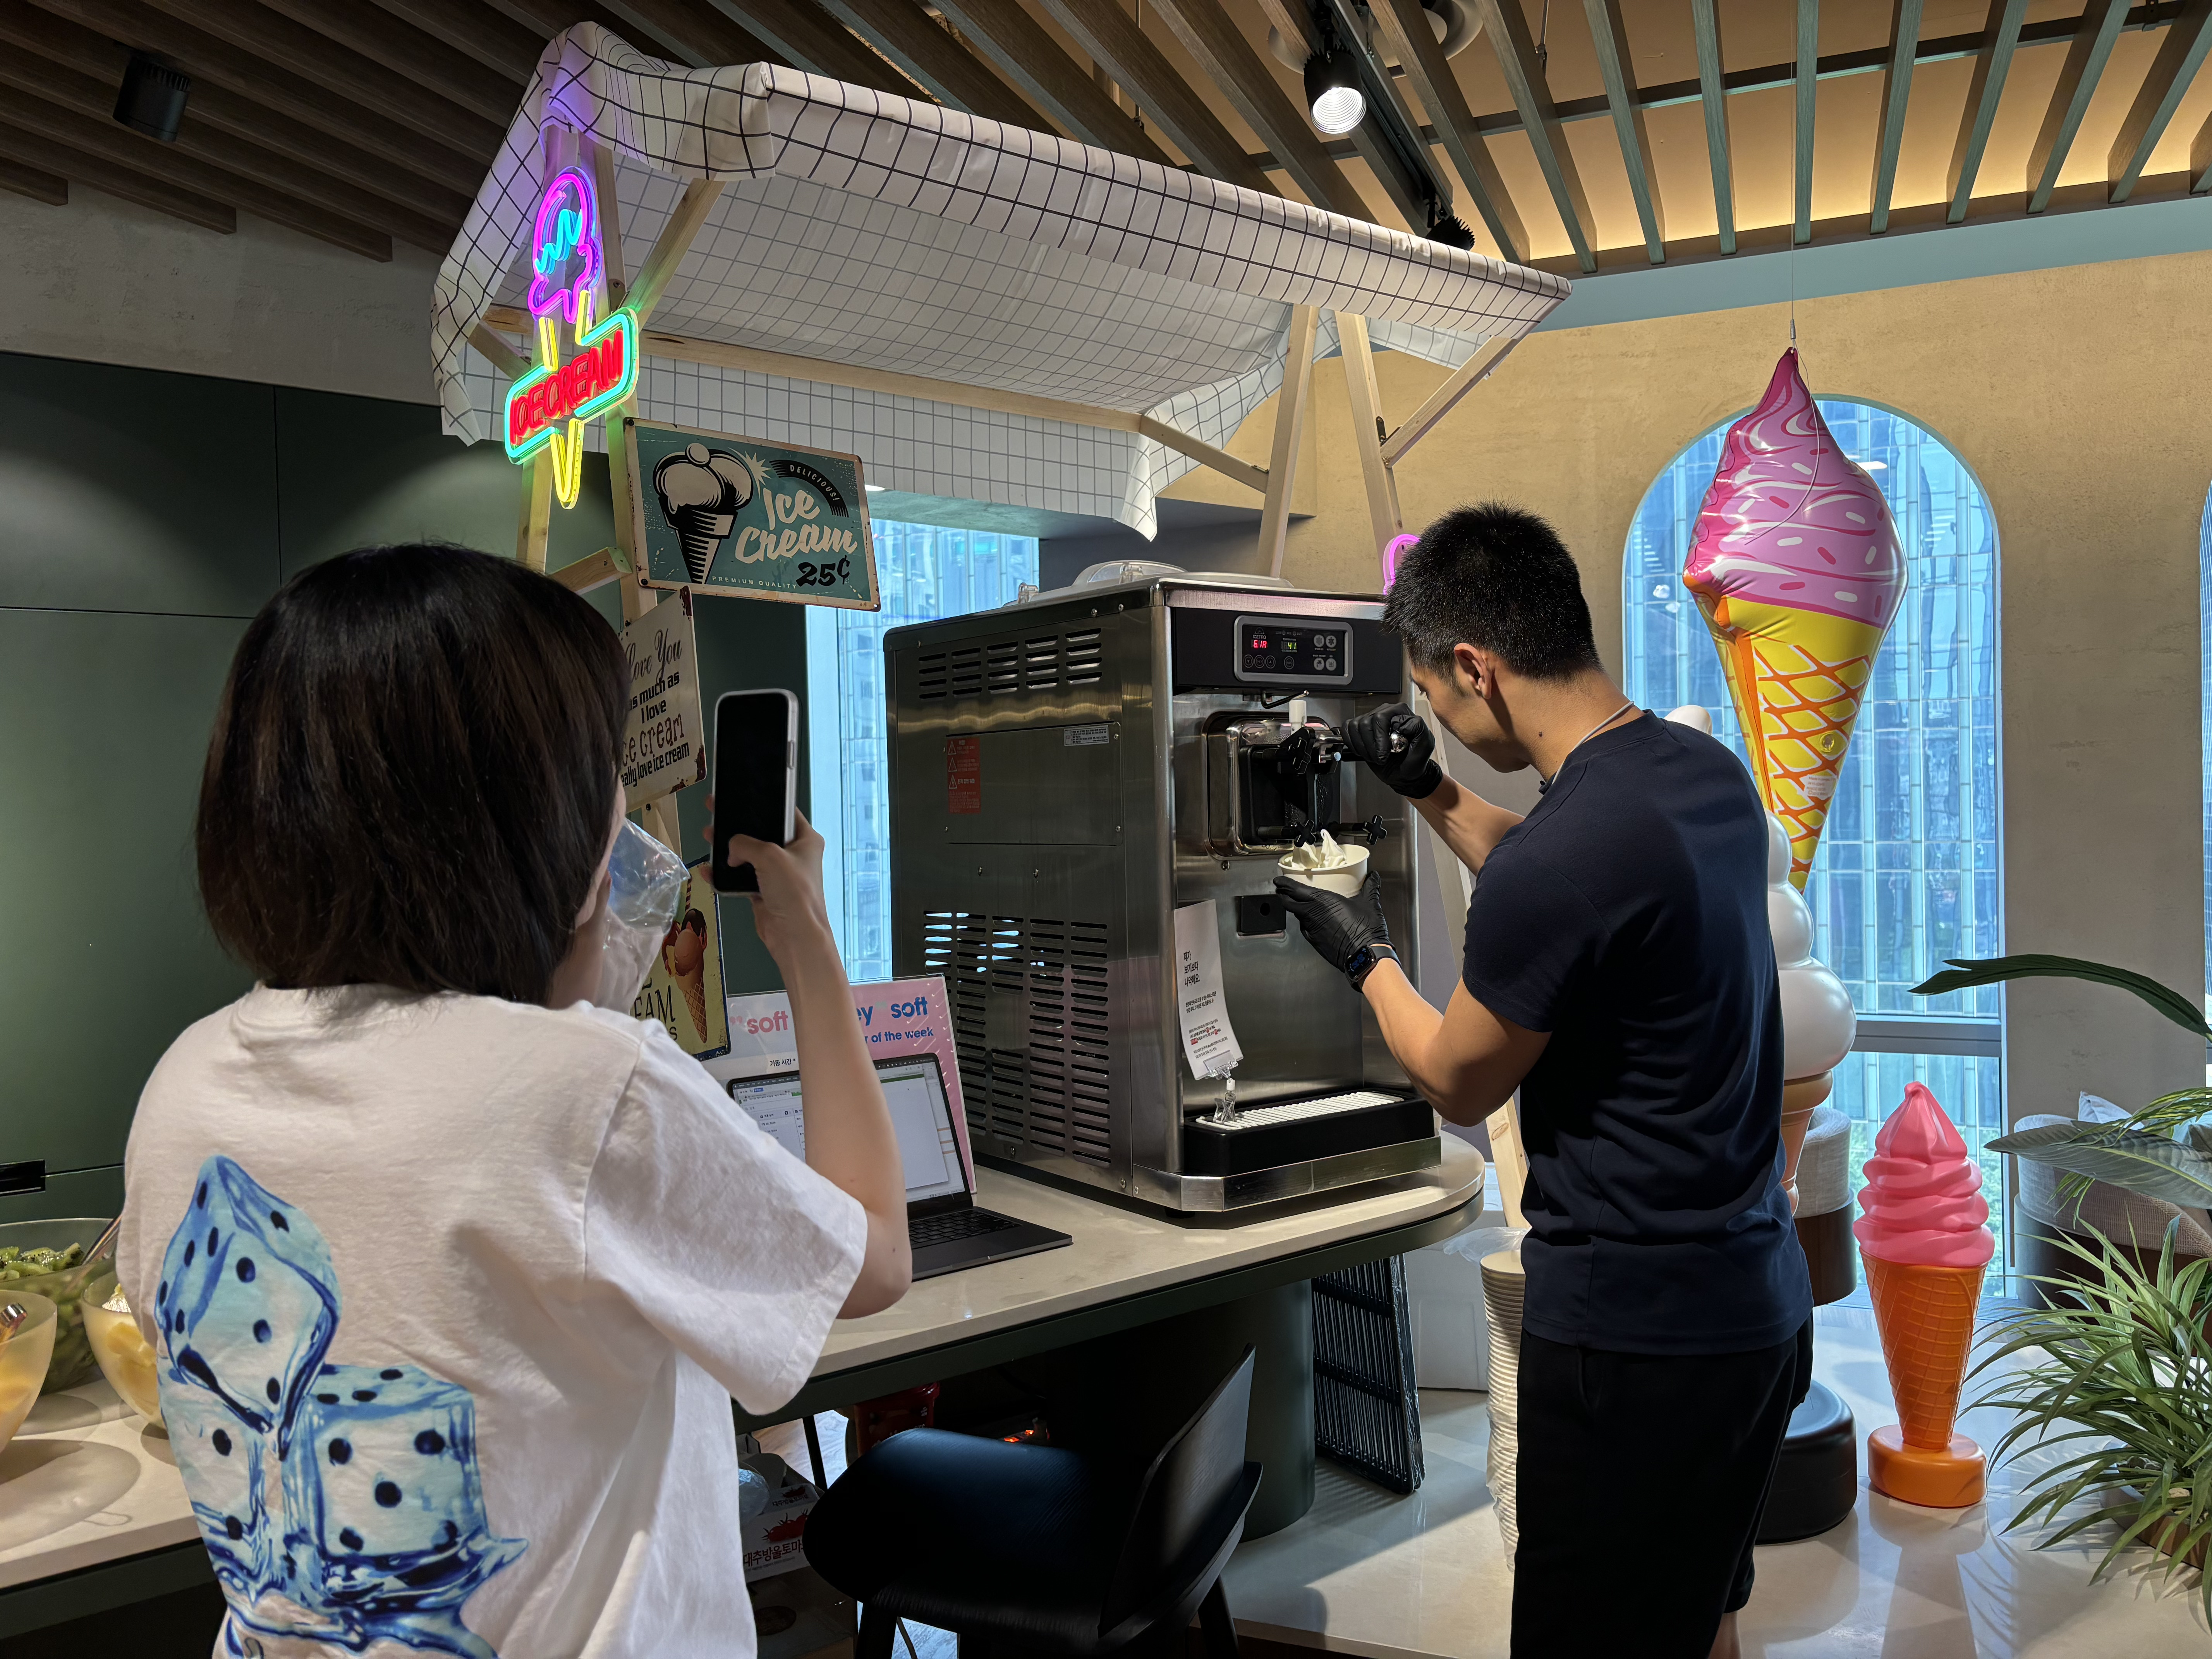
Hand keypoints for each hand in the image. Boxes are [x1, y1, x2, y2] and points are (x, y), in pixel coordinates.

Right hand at [706, 800, 835, 964]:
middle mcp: (793, 855)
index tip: (740, 794)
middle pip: (761, 833)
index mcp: (806, 839)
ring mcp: (778, 875)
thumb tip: (731, 849)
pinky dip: (725, 874)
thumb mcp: (770, 856)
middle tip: (716, 811)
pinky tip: (708, 869)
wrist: (795, 936)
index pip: (785, 812)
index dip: (763, 803)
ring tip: (707, 835)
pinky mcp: (764, 892)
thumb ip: (746, 844)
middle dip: (738, 825)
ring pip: (748, 855)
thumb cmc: (793, 891)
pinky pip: (740, 878)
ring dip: (727, 848)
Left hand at [1273, 875, 1390, 980]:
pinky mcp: (1315, 942)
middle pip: (1289, 903)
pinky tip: (1312, 921)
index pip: (1294, 889)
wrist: (1365, 955)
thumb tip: (1373, 876)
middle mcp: (1312, 915)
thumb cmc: (1366, 930)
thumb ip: (1370, 887)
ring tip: (1299, 904)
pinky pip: (1305, 929)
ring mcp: (1312, 930)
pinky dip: (1305, 922)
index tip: (1278, 880)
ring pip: (1297, 917)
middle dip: (1283, 895)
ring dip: (1295, 909)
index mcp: (1321, 901)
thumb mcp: (1369, 904)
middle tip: (1282, 890)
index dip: (1284, 883)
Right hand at [1344, 703, 1441, 798]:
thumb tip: (1401, 722)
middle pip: (1366, 722)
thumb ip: (1418, 727)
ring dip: (1363, 747)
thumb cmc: (1414, 760)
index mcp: (1400, 712)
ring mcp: (1370, 719)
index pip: (1380, 717)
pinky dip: (1352, 744)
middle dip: (1371, 745)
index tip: (1386, 754)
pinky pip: (1347, 729)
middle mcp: (1384, 712)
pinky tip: (1363, 751)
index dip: (1380, 738)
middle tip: (1380, 758)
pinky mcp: (1359, 729)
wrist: (1405, 773)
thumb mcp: (1425, 744)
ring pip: (1355, 727)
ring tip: (1374, 756)